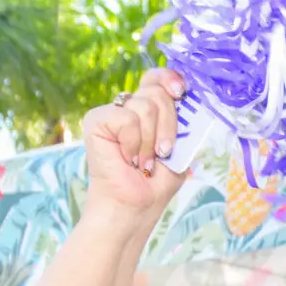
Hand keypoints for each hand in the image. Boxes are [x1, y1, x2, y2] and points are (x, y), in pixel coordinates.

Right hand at [82, 69, 188, 219]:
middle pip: (156, 92)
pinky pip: (127, 118)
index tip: (181, 91)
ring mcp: (110, 112)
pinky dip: (134, 142)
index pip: (156, 79)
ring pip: (145, 106)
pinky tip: (127, 158)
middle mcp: (127, 107)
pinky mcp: (96, 121)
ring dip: (151, 141)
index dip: (169, 79)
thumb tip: (189, 98)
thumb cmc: (155, 182)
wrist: (135, 206)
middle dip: (168, 125)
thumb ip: (183, 121)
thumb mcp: (179, 148)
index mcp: (147, 110)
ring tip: (143, 161)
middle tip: (162, 152)